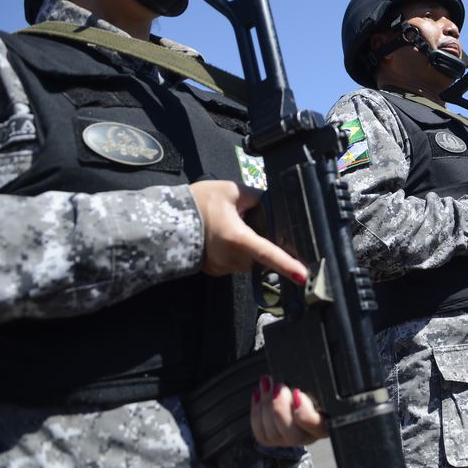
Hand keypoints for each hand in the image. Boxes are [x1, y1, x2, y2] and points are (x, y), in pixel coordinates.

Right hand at [190, 180, 307, 281]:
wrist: (164, 220)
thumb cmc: (197, 203)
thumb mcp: (230, 191)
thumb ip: (256, 197)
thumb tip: (271, 205)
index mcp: (236, 238)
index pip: (267, 253)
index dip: (286, 264)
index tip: (302, 276)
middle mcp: (231, 258)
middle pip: (261, 255)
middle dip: (262, 240)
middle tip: (248, 220)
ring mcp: (222, 267)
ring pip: (249, 259)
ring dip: (248, 245)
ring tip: (231, 225)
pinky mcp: (215, 271)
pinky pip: (236, 262)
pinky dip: (236, 251)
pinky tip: (223, 235)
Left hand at [250, 375, 327, 446]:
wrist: (293, 394)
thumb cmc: (308, 389)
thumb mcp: (314, 386)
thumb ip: (311, 386)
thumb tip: (297, 384)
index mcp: (324, 424)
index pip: (317, 427)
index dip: (305, 413)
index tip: (297, 393)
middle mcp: (307, 437)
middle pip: (293, 434)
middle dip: (281, 408)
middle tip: (278, 387)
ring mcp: (287, 440)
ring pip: (274, 433)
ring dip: (266, 405)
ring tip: (266, 385)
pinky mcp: (270, 440)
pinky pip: (260, 432)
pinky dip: (256, 412)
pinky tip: (258, 395)